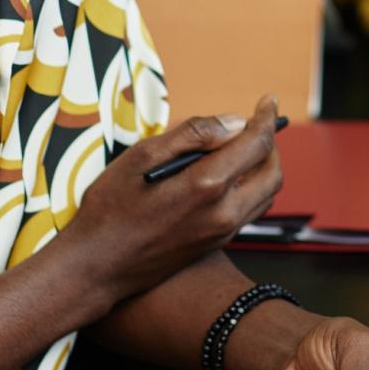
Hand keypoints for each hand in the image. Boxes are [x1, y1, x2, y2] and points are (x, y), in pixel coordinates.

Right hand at [56, 94, 283, 304]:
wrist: (96, 268)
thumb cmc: (110, 208)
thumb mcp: (141, 156)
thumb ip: (192, 135)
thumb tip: (234, 122)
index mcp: (206, 185)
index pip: (256, 144)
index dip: (266, 118)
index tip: (268, 101)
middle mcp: (223, 212)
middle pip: (272, 172)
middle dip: (271, 143)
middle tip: (258, 125)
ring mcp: (222, 233)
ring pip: (266, 195)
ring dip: (264, 168)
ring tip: (244, 148)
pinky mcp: (215, 245)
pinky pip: (250, 212)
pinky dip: (252, 189)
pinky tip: (229, 178)